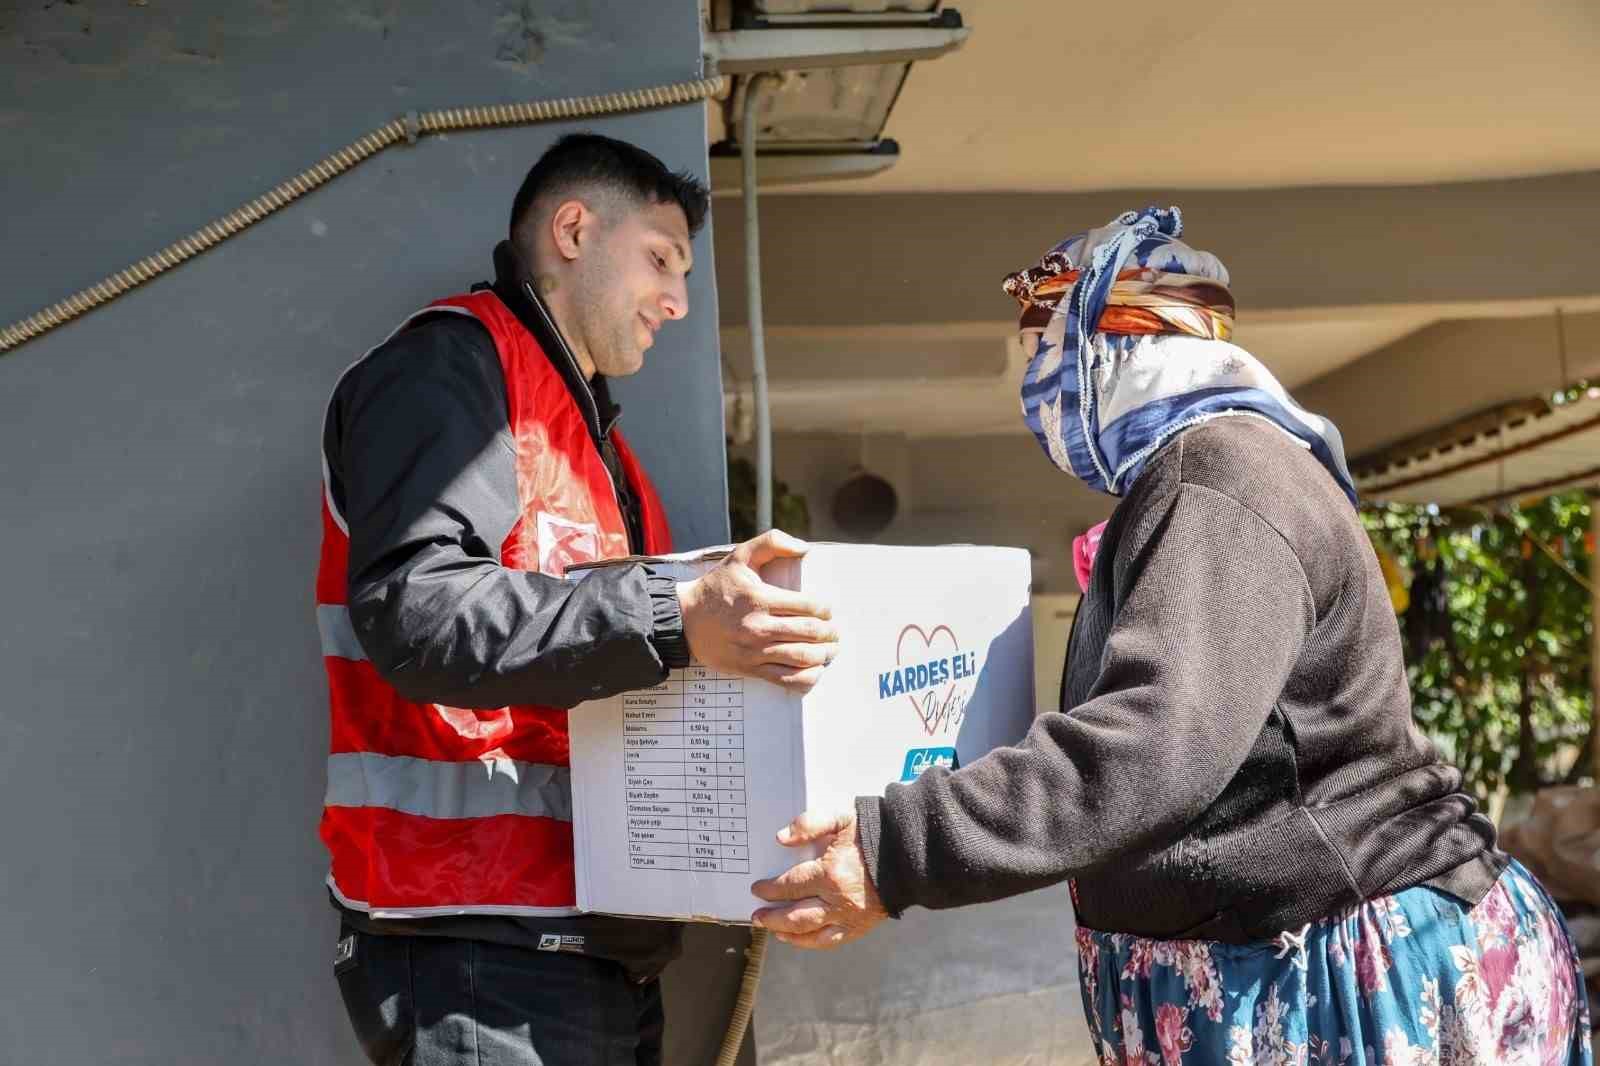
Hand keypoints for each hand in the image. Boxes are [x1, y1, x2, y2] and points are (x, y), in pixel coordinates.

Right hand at [676, 530, 838, 691]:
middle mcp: (758, 626)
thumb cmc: (716, 587)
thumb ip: (772, 542)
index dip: (825, 609)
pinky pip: (786, 679)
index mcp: (760, 598)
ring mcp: (755, 650)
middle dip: (829, 633)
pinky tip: (815, 670)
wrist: (685, 620)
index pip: (807, 606)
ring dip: (823, 654)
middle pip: (809, 633)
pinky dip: (807, 678)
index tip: (826, 610)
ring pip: (802, 657)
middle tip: (833, 631)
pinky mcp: (750, 668)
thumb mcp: (740, 556)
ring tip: (829, 649)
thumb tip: (803, 547)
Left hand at [750, 809, 886, 948]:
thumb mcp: (841, 817)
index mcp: (830, 873)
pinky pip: (830, 941)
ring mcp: (849, 917)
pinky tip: (798, 939)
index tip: (758, 888)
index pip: (790, 885)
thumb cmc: (872, 833)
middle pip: (795, 915)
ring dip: (786, 933)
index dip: (770, 889)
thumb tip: (781, 838)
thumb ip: (809, 823)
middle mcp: (837, 900)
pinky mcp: (859, 927)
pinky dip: (810, 943)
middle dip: (772, 916)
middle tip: (757, 915)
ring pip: (810, 933)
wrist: (906, 853)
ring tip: (772, 929)